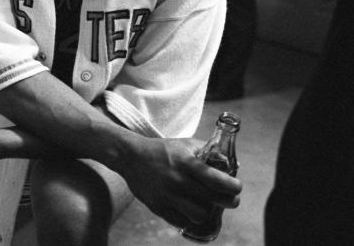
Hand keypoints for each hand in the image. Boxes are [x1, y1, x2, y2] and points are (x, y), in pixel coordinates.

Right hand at [116, 137, 241, 228]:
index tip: (237, 187)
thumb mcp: (185, 144)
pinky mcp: (158, 207)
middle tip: (230, 200)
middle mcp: (178, 180)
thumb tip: (234, 165)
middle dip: (230, 201)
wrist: (130, 156)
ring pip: (200, 215)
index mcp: (187, 163)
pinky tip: (190, 210)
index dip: (234, 187)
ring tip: (208, 206)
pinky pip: (182, 222)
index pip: (219, 180)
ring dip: (208, 212)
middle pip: (215, 200)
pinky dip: (189, 218)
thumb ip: (209, 151)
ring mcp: (167, 196)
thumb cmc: (162, 150)